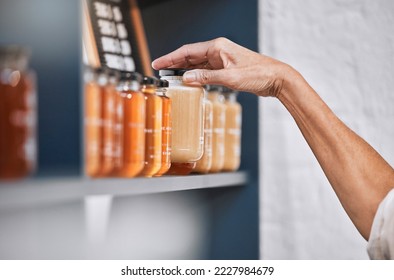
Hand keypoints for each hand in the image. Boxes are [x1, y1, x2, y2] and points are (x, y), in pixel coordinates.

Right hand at [152, 37, 295, 96]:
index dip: (171, 57)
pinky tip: (190, 81)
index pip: (188, 51)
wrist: (275, 78)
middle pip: (190, 56)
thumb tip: (187, 78)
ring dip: (185, 70)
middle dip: (175, 63)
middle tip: (160, 70)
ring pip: (198, 63)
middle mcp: (218, 51)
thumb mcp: (230, 78)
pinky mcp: (226, 68)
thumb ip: (206, 78)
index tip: (158, 62)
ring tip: (171, 77)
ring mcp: (222, 59)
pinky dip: (197, 75)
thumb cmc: (258, 74)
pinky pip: (206, 70)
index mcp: (217, 47)